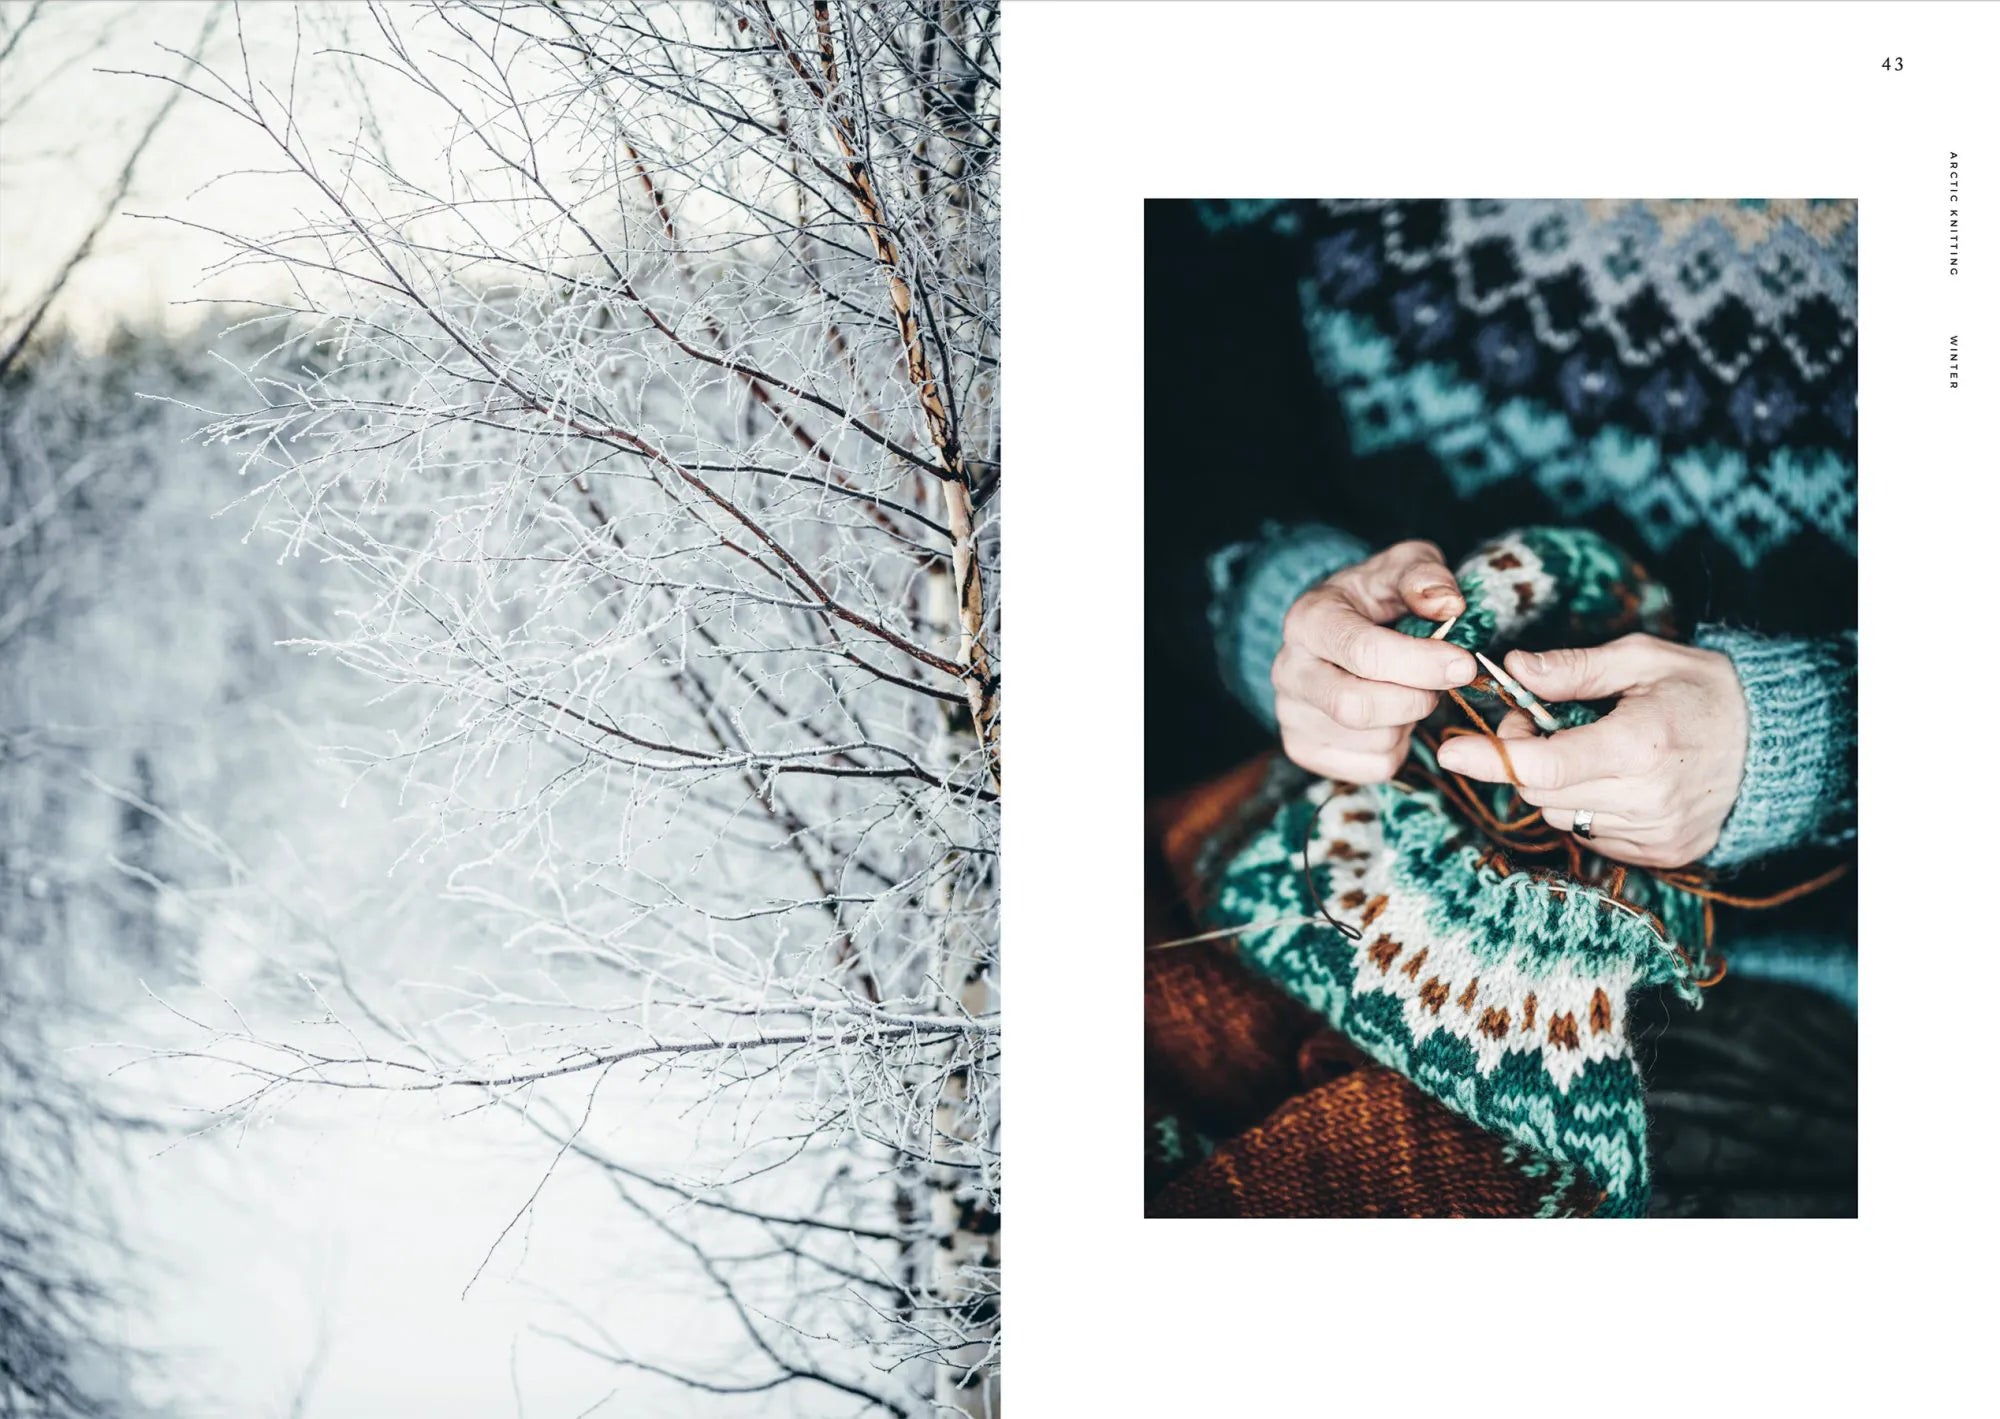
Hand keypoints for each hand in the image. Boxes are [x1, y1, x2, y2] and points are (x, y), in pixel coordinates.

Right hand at [1274, 540, 1476, 782]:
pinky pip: (1372, 768)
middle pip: (1356, 708)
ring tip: (1408, 691)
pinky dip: (1399, 748)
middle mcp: (1288, 670)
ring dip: (1410, 722)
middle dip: (1416, 700)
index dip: (1421, 663)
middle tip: (1443, 684)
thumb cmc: (1375, 597)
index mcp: (1308, 620)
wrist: (1335, 628)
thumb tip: (1449, 607)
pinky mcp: (1303, 749)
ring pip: (1373, 742)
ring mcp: (1290, 715)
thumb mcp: (1402, 567)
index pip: (1362, 652)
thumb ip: (1425, 578)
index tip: (1463, 665)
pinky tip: (1393, 718)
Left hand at [1434, 634, 1749, 868]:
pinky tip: (1613, 779)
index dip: (1490, 758)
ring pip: (1562, 817)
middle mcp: (1648, 798)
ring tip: (1585, 748)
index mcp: (1640, 745)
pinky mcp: (1663, 854)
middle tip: (1534, 723)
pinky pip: (1592, 836)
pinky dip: (1586, 807)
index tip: (1450, 750)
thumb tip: (1512, 669)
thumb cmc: (1704, 689)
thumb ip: (1574, 668)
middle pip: (1542, 793)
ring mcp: (1656, 834)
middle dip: (1521, 759)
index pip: (1544, 767)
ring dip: (1554, 785)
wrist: (1775, 743)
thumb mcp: (1642, 659)